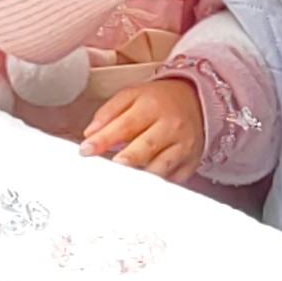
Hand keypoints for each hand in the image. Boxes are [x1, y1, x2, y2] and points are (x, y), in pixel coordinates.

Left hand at [81, 76, 203, 179]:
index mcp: (152, 106)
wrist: (196, 100)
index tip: (85, 151)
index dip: (103, 139)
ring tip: (123, 181)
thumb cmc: (157, 100)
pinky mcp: (191, 162)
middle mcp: (170, 126)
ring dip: (141, 177)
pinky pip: (173, 179)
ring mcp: (183, 146)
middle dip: (125, 160)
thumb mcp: (132, 95)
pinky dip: (157, 184)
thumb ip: (109, 112)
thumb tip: (89, 134)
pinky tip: (143, 186)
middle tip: (108, 168)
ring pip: (161, 167)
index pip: (125, 125)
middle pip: (145, 147)